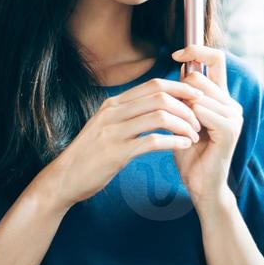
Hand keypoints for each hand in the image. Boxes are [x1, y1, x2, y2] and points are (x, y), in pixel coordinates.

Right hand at [36, 78, 203, 210]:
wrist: (64, 179)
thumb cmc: (90, 155)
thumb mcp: (107, 126)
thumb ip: (128, 114)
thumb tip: (156, 106)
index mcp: (114, 103)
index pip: (154, 84)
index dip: (180, 89)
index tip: (196, 99)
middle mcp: (113, 112)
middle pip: (160, 96)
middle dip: (186, 106)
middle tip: (200, 119)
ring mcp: (113, 132)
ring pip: (159, 116)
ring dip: (183, 124)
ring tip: (194, 135)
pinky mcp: (116, 153)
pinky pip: (152, 141)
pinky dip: (173, 141)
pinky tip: (184, 146)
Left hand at [170, 45, 243, 209]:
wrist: (200, 184)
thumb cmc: (189, 152)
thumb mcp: (183, 117)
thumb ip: (185, 94)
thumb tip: (181, 66)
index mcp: (221, 97)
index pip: (216, 59)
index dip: (197, 50)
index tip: (175, 54)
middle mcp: (231, 103)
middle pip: (198, 77)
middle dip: (178, 92)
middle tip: (171, 114)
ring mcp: (234, 116)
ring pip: (197, 95)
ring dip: (181, 110)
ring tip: (180, 130)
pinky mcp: (230, 130)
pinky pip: (203, 111)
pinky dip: (189, 121)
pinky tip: (188, 136)